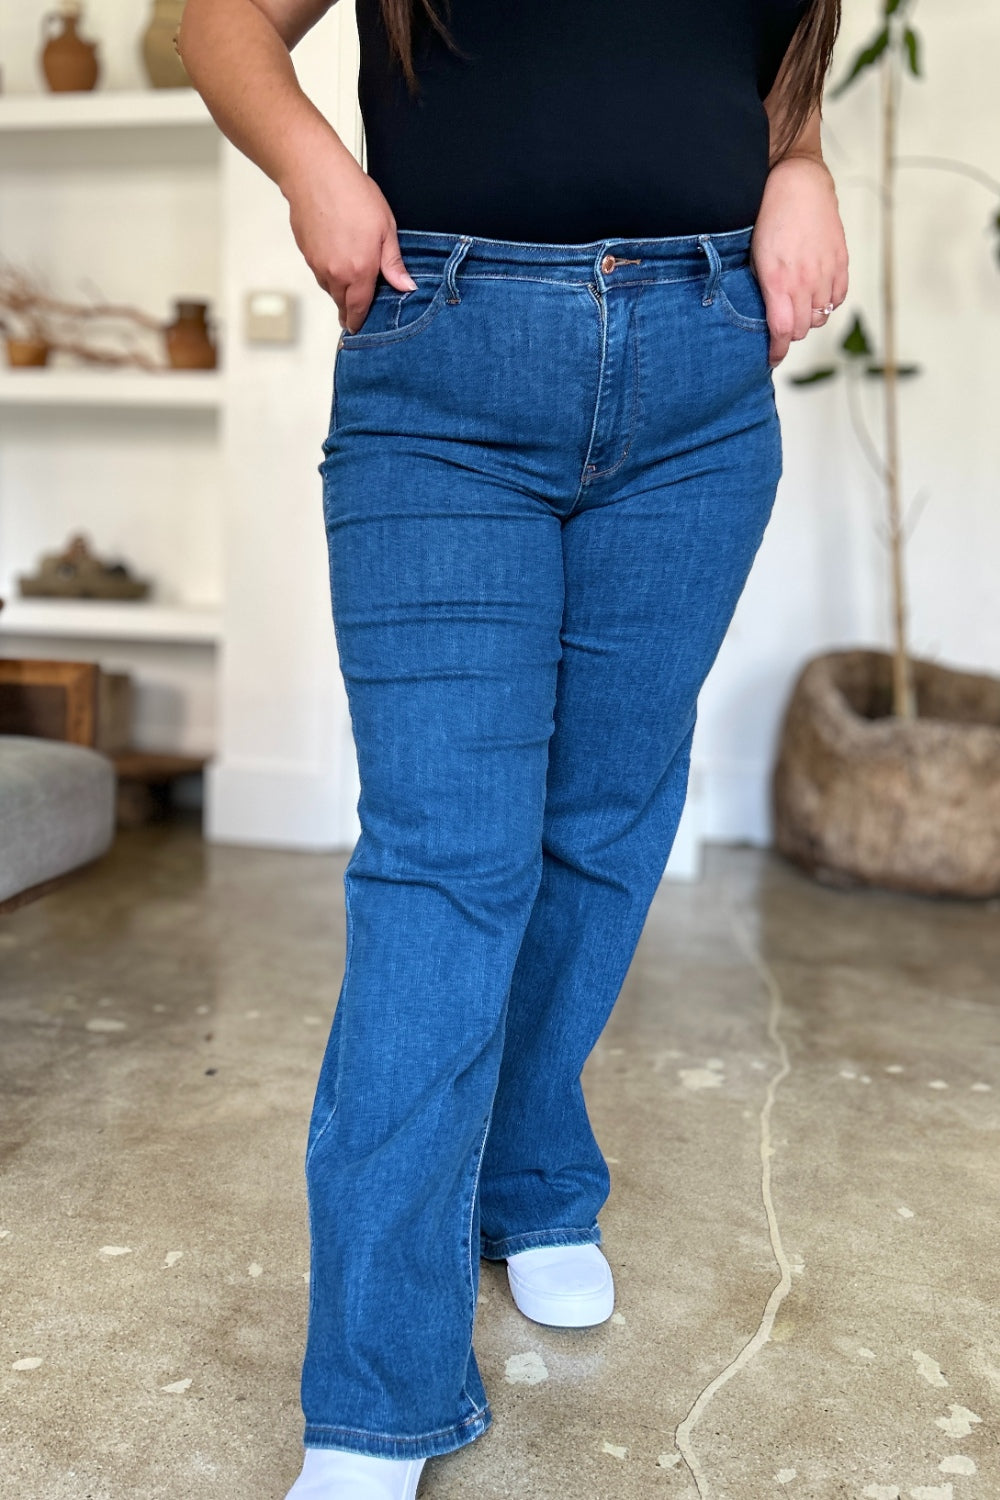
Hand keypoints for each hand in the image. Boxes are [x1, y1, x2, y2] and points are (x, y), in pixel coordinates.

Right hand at [279, 143, 415, 332]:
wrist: (314, 173)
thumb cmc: (352, 194)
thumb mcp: (386, 228)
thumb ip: (393, 263)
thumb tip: (406, 286)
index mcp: (359, 271)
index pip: (358, 309)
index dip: (359, 323)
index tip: (359, 330)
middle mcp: (335, 273)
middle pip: (341, 303)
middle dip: (349, 310)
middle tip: (356, 315)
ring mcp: (317, 264)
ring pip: (329, 288)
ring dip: (339, 291)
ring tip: (349, 286)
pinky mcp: (306, 253)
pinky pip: (319, 272)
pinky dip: (328, 273)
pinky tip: (336, 260)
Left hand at [750, 154, 848, 367]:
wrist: (797, 183)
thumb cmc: (768, 218)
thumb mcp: (754, 259)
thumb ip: (762, 290)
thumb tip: (764, 317)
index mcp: (778, 282)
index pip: (783, 332)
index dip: (778, 351)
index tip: (772, 359)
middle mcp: (805, 281)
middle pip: (803, 328)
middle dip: (791, 333)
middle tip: (782, 326)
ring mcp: (825, 272)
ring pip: (821, 316)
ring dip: (810, 318)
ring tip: (799, 307)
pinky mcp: (841, 261)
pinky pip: (838, 297)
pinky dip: (828, 303)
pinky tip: (817, 295)